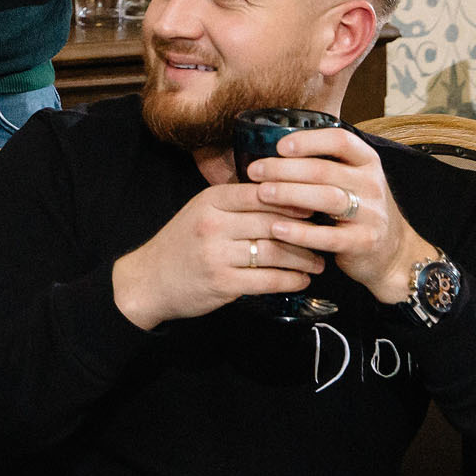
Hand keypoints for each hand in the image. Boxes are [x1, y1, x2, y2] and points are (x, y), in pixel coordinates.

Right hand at [110, 182, 325, 330]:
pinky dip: (292, 280)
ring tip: (318, 261)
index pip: (261, 193)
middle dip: (306, 231)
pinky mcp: (223, 283)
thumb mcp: (201, 213)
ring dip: (304, 258)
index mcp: (210, 201)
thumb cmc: (181, 244)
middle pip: (273, 223)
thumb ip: (235, 204)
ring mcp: (217, 254)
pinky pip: (269, 280)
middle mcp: (213, 224)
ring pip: (275, 252)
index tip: (317, 206)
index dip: (293, 199)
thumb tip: (284, 197)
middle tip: (326, 236)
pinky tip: (301, 280)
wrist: (148, 280)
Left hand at [246, 127, 433, 304]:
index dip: (308, 141)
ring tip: (261, 194)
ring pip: (327, 198)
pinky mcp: (365, 242)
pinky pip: (330, 236)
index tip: (278, 146)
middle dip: (284, 169)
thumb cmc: (356, 209)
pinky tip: (276, 228)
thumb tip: (266, 148)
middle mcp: (372, 184)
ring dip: (289, 194)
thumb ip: (320, 164)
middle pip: (324, 170)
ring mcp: (372, 214)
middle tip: (254, 171)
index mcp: (366, 162)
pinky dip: (300, 232)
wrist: (392, 253)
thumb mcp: (348, 180)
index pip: (340, 140)